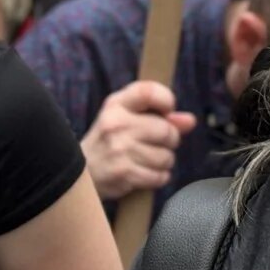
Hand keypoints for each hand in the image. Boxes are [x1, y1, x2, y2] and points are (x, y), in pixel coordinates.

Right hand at [82, 81, 195, 201]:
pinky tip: (146, 174)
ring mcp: (120, 150)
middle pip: (166, 130)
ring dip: (164, 161)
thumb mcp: (127, 119)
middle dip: (170, 139)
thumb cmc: (109, 141)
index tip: (167, 112)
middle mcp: (116, 124)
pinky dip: (159, 177)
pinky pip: (160, 176)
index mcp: (116, 104)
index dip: (166, 100)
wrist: (80, 174)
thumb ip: (159, 116)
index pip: (148, 91)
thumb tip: (190, 121)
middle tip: (158, 143)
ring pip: (166, 156)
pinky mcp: (124, 174)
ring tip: (149, 160)